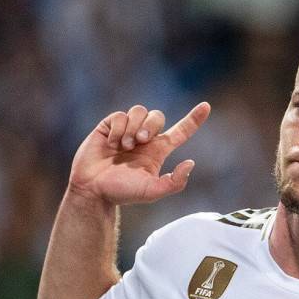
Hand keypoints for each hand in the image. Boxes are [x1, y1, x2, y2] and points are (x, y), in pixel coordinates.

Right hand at [68, 102, 210, 204]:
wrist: (93, 190)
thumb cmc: (122, 193)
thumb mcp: (152, 192)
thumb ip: (174, 182)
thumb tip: (190, 163)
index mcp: (157, 151)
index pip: (180, 131)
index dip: (194, 119)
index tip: (206, 106)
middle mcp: (144, 138)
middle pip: (158, 116)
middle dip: (151, 126)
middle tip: (140, 142)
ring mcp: (126, 131)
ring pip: (139, 111)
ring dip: (134, 128)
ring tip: (125, 146)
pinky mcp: (109, 126)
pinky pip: (120, 115)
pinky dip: (118, 129)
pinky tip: (111, 143)